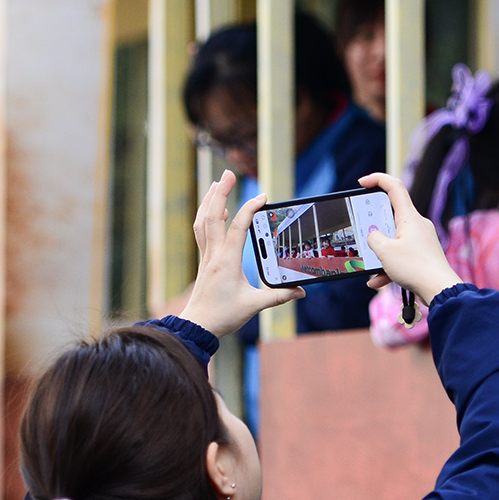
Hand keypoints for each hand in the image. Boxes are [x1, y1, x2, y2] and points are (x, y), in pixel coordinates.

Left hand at [179, 172, 301, 335]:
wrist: (197, 325)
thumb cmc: (223, 316)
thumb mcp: (254, 306)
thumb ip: (279, 296)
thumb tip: (300, 291)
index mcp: (226, 262)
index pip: (238, 227)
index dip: (249, 209)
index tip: (263, 197)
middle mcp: (213, 255)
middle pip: (213, 216)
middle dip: (220, 192)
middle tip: (228, 174)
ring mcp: (206, 256)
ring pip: (203, 221)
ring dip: (210, 200)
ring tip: (217, 183)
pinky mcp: (204, 260)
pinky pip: (202, 231)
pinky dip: (207, 216)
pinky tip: (215, 210)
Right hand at [358, 172, 462, 304]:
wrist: (440, 291)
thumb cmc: (415, 268)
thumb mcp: (384, 251)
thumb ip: (373, 238)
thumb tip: (373, 237)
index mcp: (409, 217)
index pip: (394, 187)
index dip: (377, 179)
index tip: (362, 183)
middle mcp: (417, 225)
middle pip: (390, 215)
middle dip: (373, 227)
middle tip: (362, 235)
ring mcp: (421, 240)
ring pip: (393, 240)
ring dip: (379, 253)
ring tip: (370, 268)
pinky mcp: (422, 255)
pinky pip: (400, 256)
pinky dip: (388, 267)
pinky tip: (378, 280)